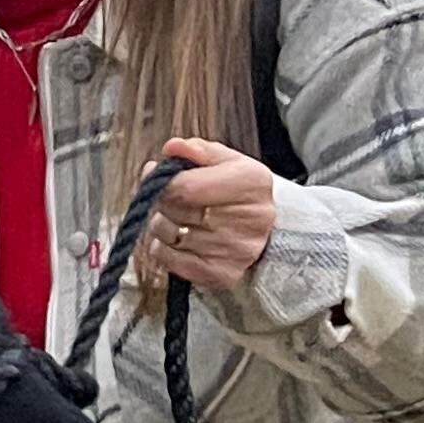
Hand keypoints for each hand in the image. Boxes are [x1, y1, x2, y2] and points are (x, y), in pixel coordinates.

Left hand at [139, 137, 278, 286]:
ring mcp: (236, 250)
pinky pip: (168, 260)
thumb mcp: (227, 163)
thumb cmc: (239, 194)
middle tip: (170, 198)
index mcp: (251, 182)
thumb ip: (198, 151)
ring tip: (178, 218)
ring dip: (162, 225)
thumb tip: (171, 148)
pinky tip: (178, 239)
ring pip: (168, 235)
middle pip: (176, 209)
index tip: (156, 177)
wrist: (266, 233)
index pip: (187, 186)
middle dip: (163, 201)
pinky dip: (163, 248)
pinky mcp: (221, 274)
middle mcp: (249, 218)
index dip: (163, 181)